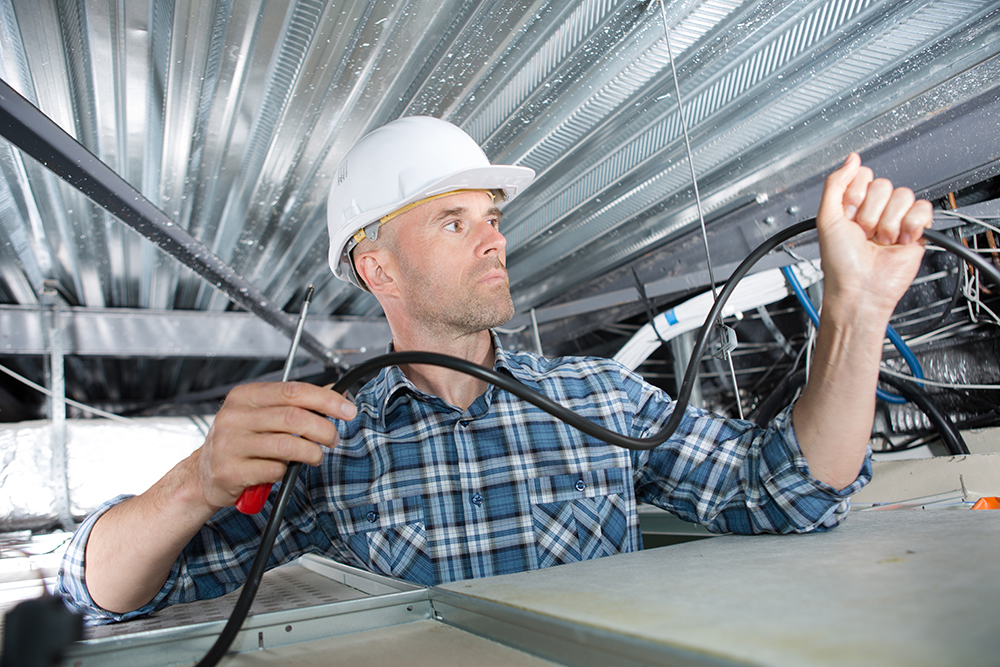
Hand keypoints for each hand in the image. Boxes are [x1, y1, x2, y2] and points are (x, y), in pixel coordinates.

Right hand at [192, 382, 356, 509]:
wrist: (202, 474)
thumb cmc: (238, 442)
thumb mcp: (262, 414)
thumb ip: (295, 403)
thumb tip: (335, 393)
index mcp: (244, 396)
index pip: (293, 391)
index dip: (326, 399)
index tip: (347, 409)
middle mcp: (234, 417)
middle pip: (293, 418)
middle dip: (323, 429)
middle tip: (332, 439)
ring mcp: (230, 444)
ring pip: (287, 446)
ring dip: (311, 453)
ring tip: (315, 456)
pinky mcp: (230, 471)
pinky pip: (274, 470)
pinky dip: (286, 471)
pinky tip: (282, 470)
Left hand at [816, 153, 932, 316]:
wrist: (860, 289)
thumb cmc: (840, 262)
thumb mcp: (826, 218)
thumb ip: (835, 184)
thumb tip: (852, 158)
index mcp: (852, 206)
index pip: (864, 177)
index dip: (856, 196)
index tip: (848, 216)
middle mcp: (874, 211)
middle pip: (884, 185)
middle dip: (871, 213)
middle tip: (864, 233)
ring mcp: (895, 220)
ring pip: (903, 196)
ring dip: (889, 222)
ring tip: (879, 241)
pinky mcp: (915, 231)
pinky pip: (923, 209)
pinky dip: (911, 225)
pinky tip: (899, 241)